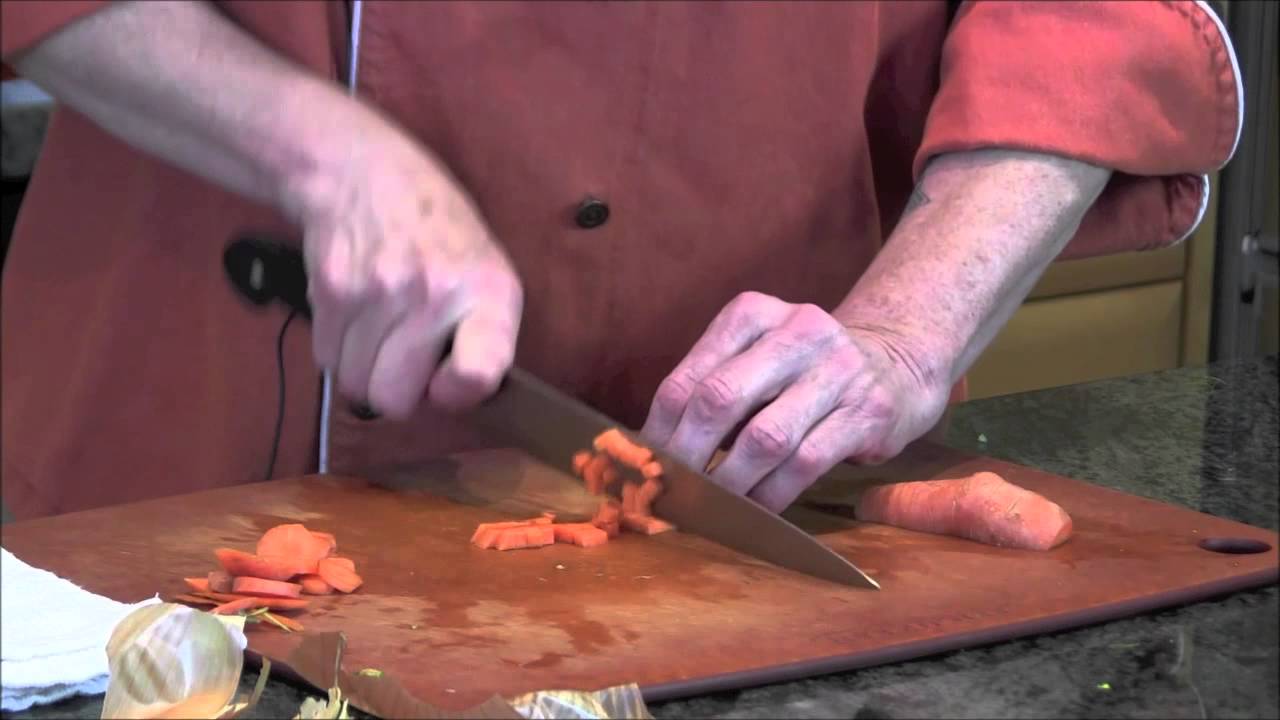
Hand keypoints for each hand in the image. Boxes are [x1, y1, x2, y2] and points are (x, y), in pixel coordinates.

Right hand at [297, 138, 522, 419]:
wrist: (363, 173)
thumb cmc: (437, 232)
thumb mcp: (486, 271)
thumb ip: (483, 337)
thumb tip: (457, 401)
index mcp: (488, 291)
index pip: (477, 372)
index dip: (457, 394)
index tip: (446, 383)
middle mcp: (435, 294)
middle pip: (396, 399)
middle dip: (398, 388)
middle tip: (407, 352)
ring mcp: (379, 294)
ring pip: (356, 385)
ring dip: (364, 368)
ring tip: (381, 326)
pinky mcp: (333, 293)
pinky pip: (328, 360)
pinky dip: (339, 347)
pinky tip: (357, 312)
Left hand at [640, 292, 949, 511]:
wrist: (897, 362)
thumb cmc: (803, 372)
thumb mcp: (756, 359)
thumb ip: (709, 391)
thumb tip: (650, 455)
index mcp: (753, 314)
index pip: (689, 377)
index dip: (659, 430)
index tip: (642, 469)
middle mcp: (797, 331)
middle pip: (721, 399)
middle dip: (687, 456)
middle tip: (670, 493)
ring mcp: (838, 368)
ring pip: (765, 437)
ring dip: (730, 483)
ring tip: (711, 509)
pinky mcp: (869, 410)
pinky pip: (806, 462)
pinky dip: (773, 495)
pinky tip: (756, 512)